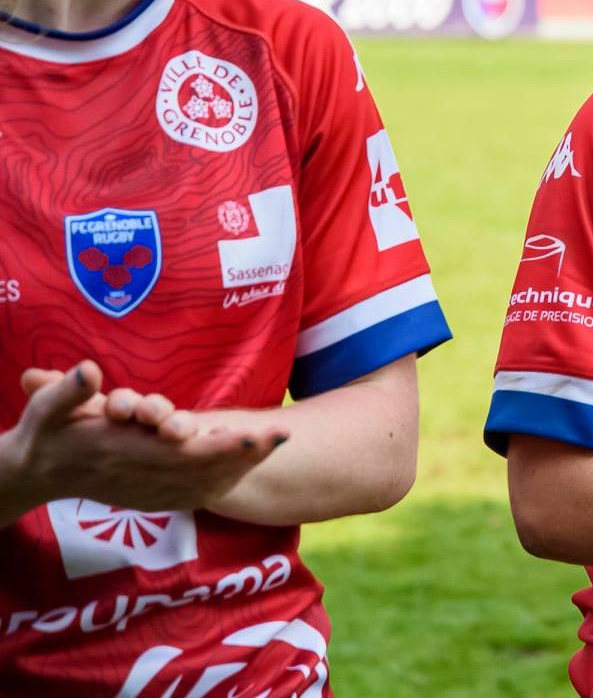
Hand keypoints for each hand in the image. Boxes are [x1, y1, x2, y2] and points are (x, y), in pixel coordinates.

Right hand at [2, 362, 284, 512]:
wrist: (36, 475)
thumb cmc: (44, 434)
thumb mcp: (45, 409)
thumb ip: (66, 392)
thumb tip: (87, 370)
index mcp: (122, 452)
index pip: (179, 452)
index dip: (218, 446)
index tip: (254, 434)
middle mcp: (141, 475)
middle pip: (203, 468)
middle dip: (244, 453)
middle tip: (282, 434)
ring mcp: (148, 490)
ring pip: (205, 482)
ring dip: (242, 465)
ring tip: (279, 442)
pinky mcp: (151, 496)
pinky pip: (196, 492)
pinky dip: (225, 479)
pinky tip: (251, 464)